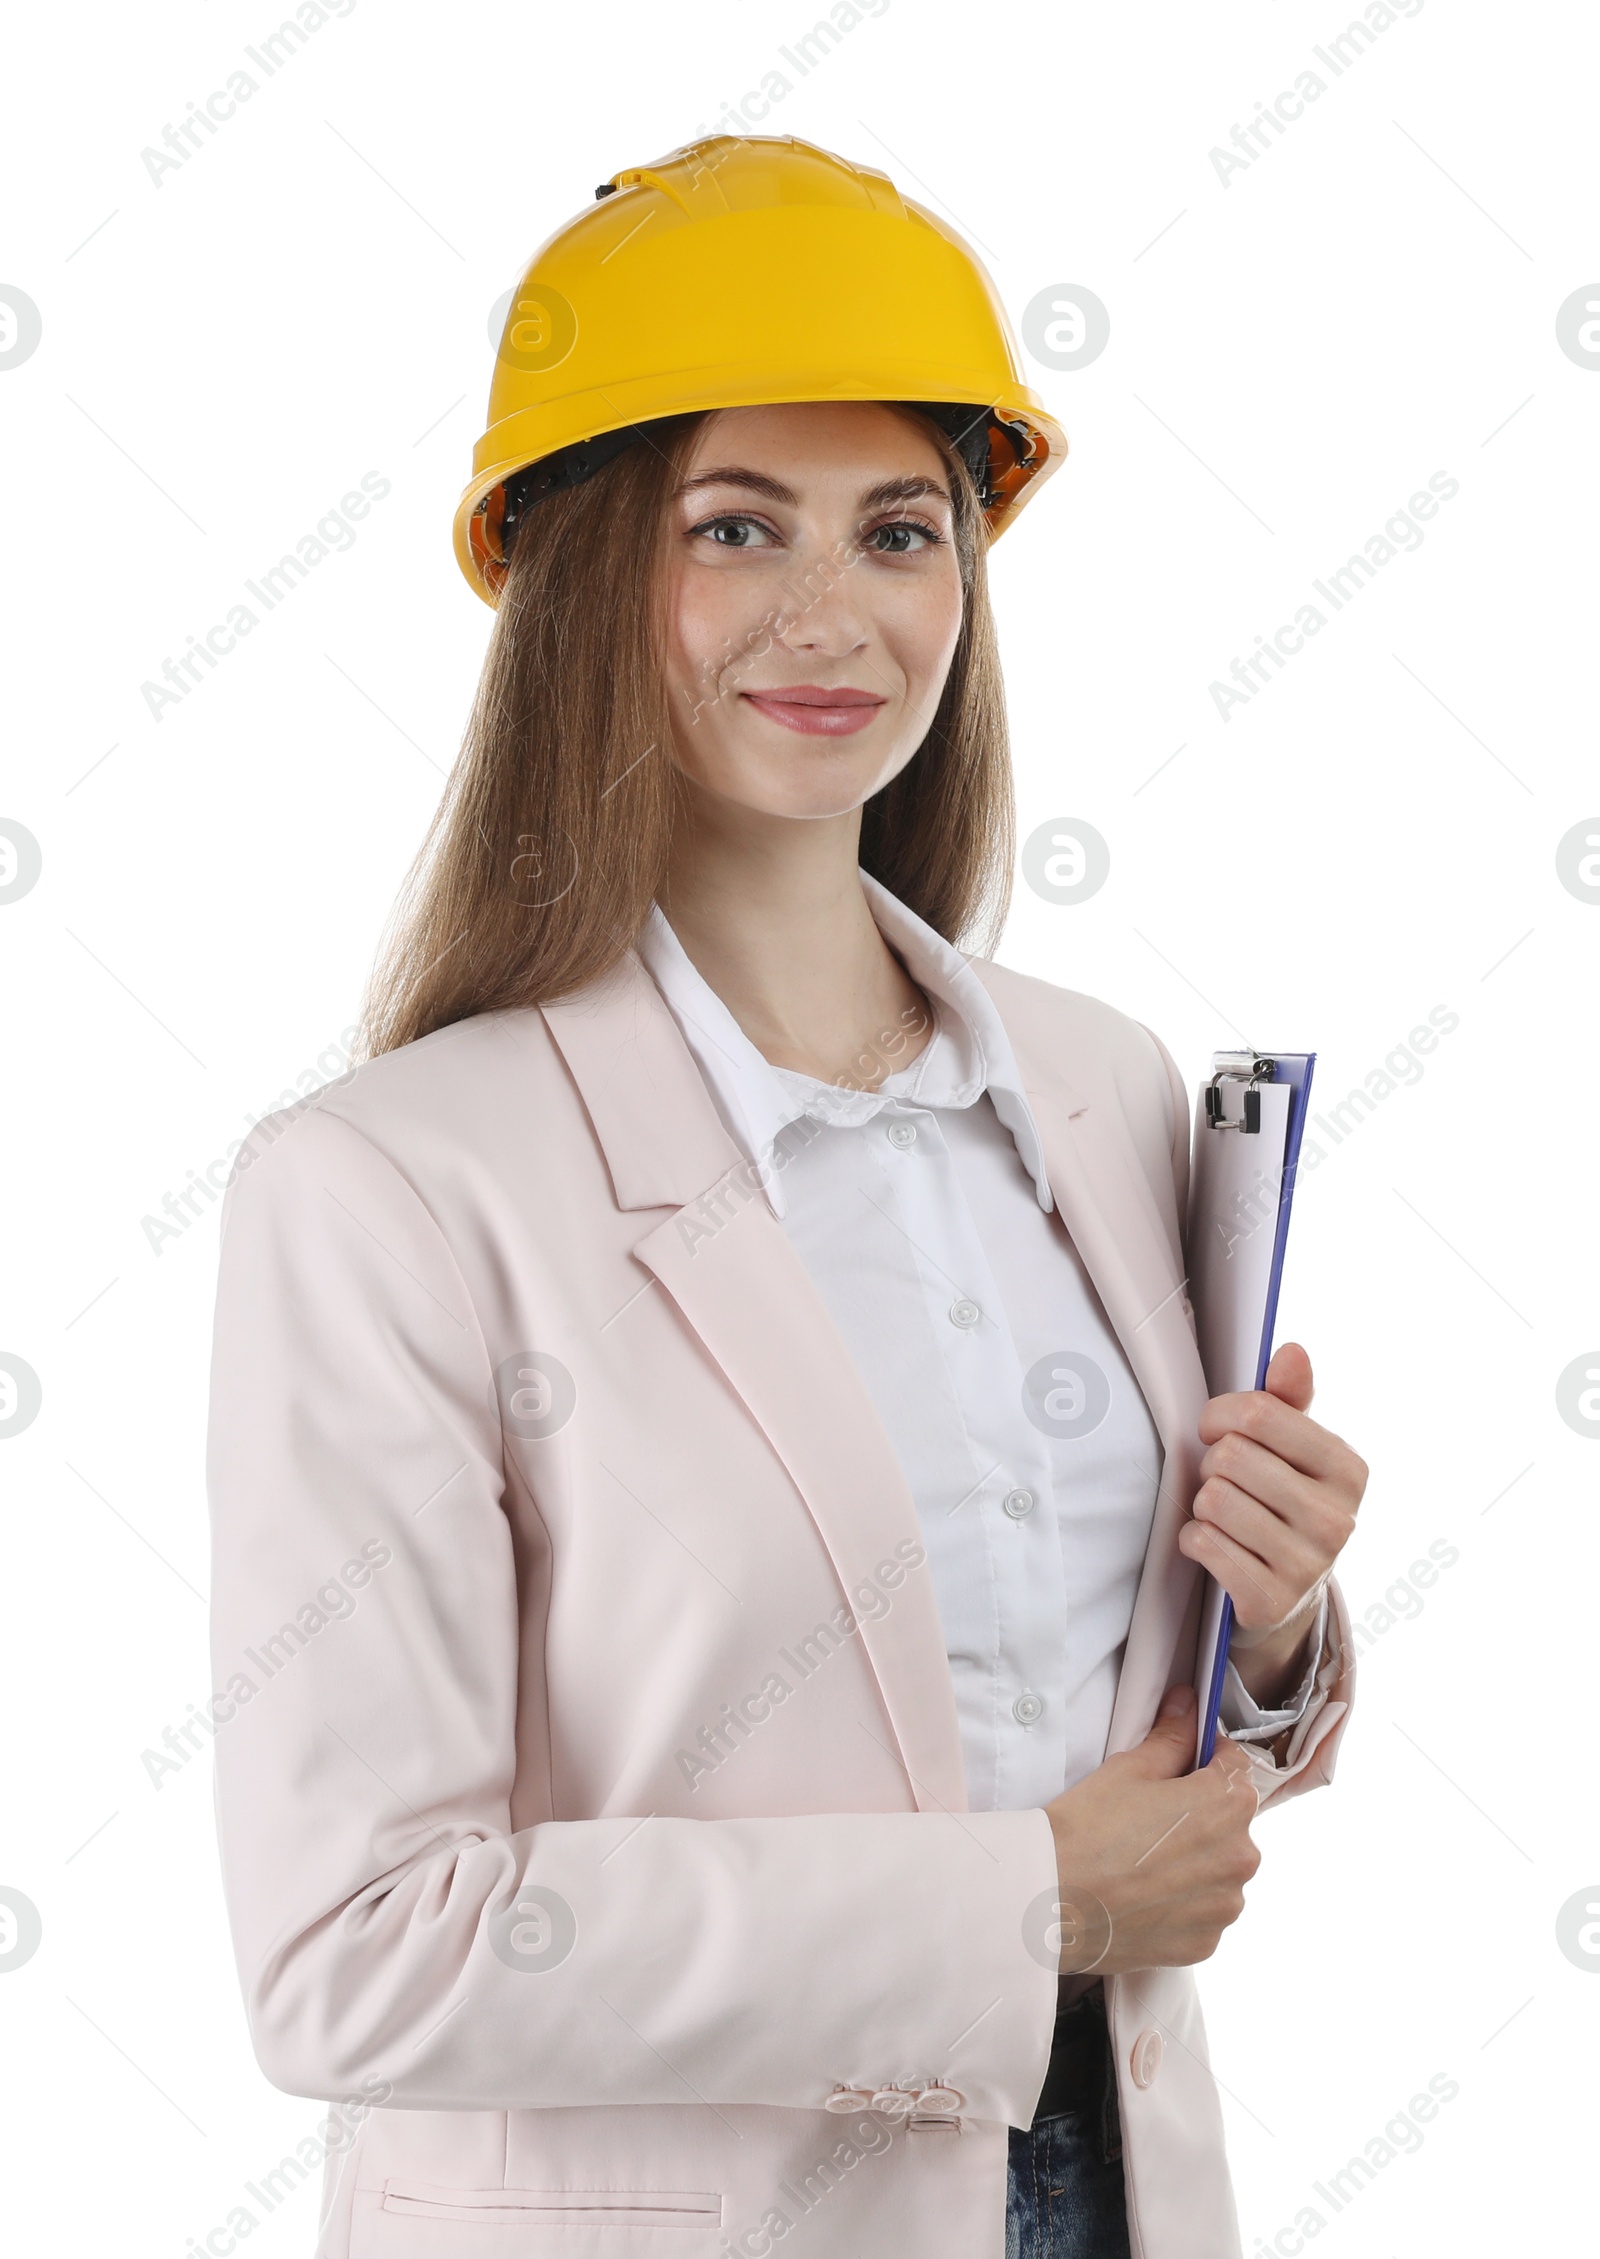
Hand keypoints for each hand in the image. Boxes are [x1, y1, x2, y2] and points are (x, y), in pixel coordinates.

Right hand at [1042, 1685, 1261, 1972]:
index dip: (1205, 1759)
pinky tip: (1143, 1894)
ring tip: (1143, 1861)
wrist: (1050, 1901)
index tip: (1178, 1766)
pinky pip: (1203, 1912)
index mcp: (1228, 1805)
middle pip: (1230, 1821)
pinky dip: (1182, 1903)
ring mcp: (1224, 1906)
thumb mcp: (1128, 1768)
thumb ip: (1171, 1737)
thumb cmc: (1087, 1829)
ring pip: (1218, 1870)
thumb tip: (1187, 1706)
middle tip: (1149, 1816)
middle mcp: (1241, 1857)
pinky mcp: (1205, 1944)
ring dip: (1195, 1861)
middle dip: (1200, 1814)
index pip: (1235, 1765)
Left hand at [1178, 1342, 1366, 1705]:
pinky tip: (1217, 1546)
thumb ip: (1288, 1399)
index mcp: (1348, 1470)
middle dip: (1212, 1464)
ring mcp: (1307, 1565)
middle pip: (1230, 1457)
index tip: (1216, 1428)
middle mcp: (1337, 1520)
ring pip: (1213, 1500)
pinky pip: (1202, 1543)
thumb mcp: (1295, 1451)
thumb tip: (1291, 1351)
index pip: (1260, 1414)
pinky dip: (1195, 1539)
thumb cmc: (1284, 1503)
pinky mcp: (1269, 1600)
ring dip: (1203, 1505)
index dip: (1220, 1414)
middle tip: (1225, 1481)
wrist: (1288, 1598)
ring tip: (1224, 1515)